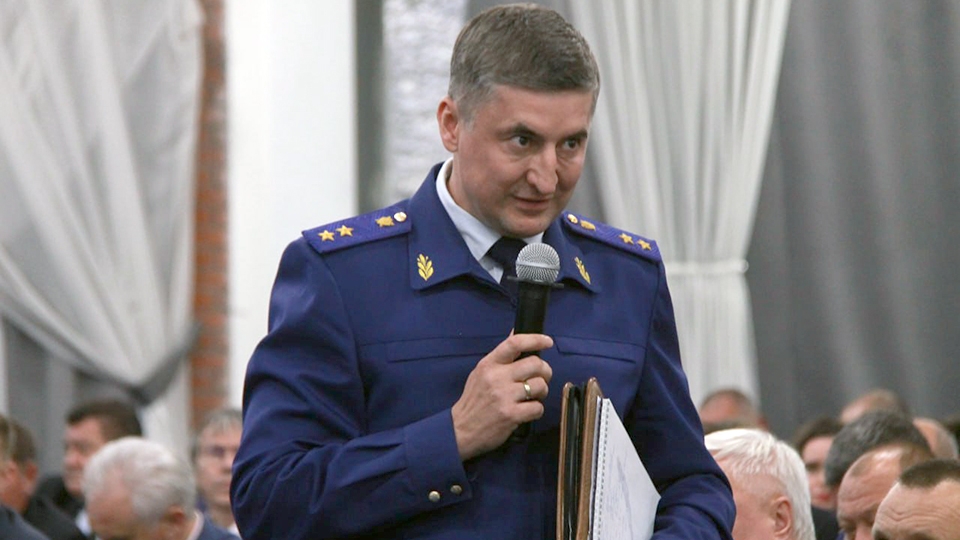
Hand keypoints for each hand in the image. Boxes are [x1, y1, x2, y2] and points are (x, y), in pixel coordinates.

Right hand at [451, 333, 553, 460]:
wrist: (461, 429)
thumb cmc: (474, 400)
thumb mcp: (480, 372)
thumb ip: (500, 356)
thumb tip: (514, 333)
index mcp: (489, 364)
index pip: (515, 343)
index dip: (535, 339)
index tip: (547, 341)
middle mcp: (497, 377)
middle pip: (535, 364)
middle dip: (545, 371)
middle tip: (541, 378)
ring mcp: (504, 396)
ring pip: (540, 385)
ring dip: (542, 391)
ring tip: (532, 396)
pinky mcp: (511, 415)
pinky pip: (538, 407)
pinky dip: (536, 410)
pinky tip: (527, 411)